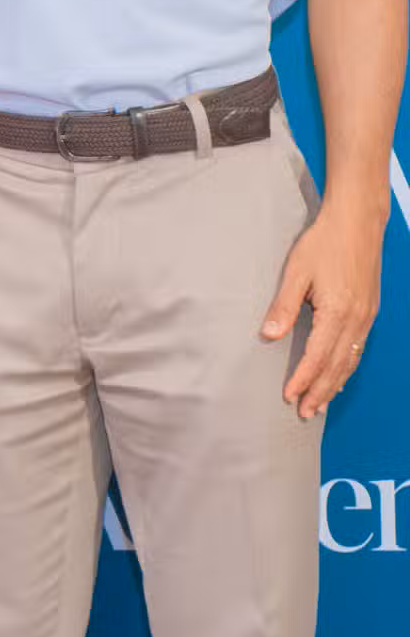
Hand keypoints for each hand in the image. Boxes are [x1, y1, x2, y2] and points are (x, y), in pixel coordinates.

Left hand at [262, 200, 383, 418]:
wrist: (358, 223)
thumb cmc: (323, 243)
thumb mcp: (296, 272)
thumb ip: (283, 306)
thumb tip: (267, 335)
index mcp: (337, 312)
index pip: (317, 356)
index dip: (303, 379)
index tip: (289, 396)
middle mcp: (357, 320)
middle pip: (337, 366)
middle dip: (320, 391)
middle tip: (305, 413)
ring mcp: (367, 317)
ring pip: (351, 360)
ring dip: (335, 383)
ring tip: (320, 403)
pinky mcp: (370, 311)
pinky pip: (359, 348)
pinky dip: (348, 367)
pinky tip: (339, 374)